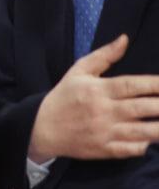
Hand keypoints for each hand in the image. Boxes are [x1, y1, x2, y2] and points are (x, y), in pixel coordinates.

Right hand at [30, 34, 158, 160]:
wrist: (40, 128)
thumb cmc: (63, 97)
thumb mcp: (78, 71)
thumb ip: (104, 56)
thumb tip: (124, 39)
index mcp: (98, 90)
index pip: (132, 85)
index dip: (155, 84)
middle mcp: (103, 111)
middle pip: (142, 108)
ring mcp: (104, 132)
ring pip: (141, 131)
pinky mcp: (103, 149)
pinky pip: (129, 150)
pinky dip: (144, 146)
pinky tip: (152, 140)